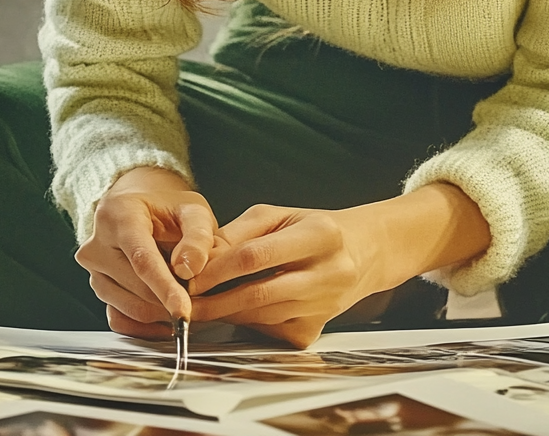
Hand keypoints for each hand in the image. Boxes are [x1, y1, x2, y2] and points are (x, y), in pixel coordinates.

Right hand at [76, 167, 216, 338]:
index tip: (184, 311)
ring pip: (130, 308)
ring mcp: (94, 269)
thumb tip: (189, 270)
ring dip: (162, 312)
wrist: (139, 206)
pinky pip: (119, 319)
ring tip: (185, 298)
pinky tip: (168, 315)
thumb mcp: (193, 211)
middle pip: (137, 288)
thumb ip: (198, 237)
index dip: (165, 288)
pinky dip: (147, 324)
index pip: (142, 259)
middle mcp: (98, 244)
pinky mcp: (98, 289)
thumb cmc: (168, 208)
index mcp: (119, 216)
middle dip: (172, 300)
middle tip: (202, 300)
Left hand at [188, 184, 492, 347]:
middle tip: (183, 301)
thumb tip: (200, 257)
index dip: (219, 268)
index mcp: (321, 234)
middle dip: (214, 300)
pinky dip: (244, 324)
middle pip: (258, 293)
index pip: (258, 255)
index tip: (190, 275)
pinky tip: (230, 312)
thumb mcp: (278, 215)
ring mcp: (325, 306)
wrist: (364, 253)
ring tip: (198, 305)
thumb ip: (238, 233)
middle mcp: (329, 272)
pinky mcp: (316, 331)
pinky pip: (269, 332)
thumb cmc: (314, 229)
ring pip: (261, 316)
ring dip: (224, 314)